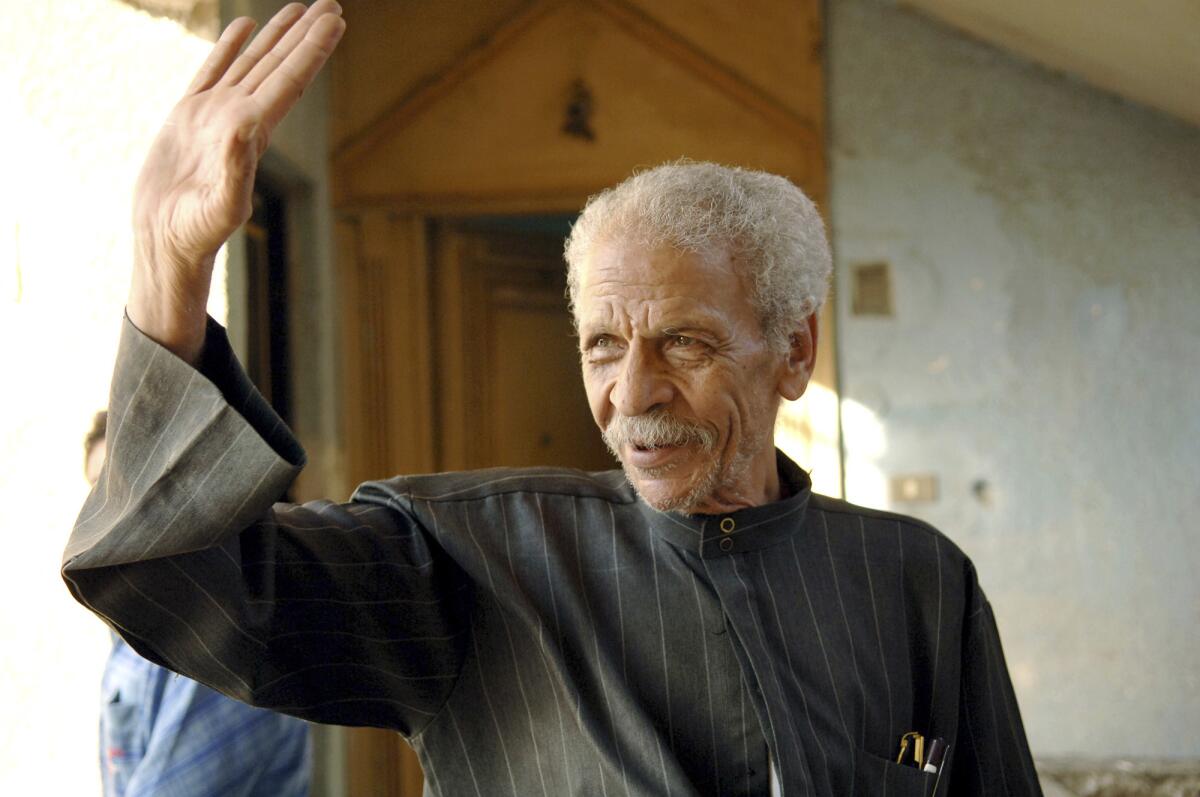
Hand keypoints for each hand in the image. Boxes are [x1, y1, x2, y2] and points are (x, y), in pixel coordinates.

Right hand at [128, 1, 345, 363]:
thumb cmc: (197, 233)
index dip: (312, 50)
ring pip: (252, 63)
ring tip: (298, 8)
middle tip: (331, 5)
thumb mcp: (221, 204)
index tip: (334, 21)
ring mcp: (214, 115)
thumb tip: (248, 123)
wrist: (166, 242)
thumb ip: (235, 166)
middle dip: (305, 36)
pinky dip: (229, 48)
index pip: (289, 82)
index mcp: (253, 135)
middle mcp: (240, 119)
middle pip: (279, 66)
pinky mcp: (187, 118)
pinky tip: (244, 26)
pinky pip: (212, 71)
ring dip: (276, 37)